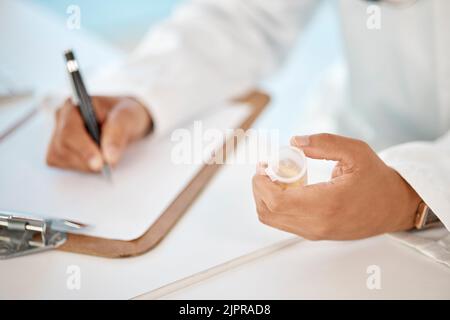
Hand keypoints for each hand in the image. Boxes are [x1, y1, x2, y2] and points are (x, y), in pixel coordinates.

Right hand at [46, 96, 151, 171]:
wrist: (126, 122)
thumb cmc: (125, 115)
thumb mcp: (127, 118)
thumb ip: (118, 134)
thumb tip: (109, 157)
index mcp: (73, 106)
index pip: (69, 130)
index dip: (83, 149)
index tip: (100, 163)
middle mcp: (61, 119)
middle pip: (63, 147)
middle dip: (87, 159)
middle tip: (109, 164)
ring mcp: (57, 135)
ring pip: (62, 158)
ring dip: (86, 164)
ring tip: (105, 158)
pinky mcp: (60, 151)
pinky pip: (64, 165)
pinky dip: (83, 167)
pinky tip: (96, 159)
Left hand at [252, 133, 421, 239]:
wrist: (394, 207)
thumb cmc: (377, 180)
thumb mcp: (356, 152)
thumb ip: (324, 143)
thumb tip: (295, 141)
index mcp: (327, 204)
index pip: (276, 201)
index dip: (261, 183)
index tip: (263, 166)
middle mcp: (318, 224)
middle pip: (267, 212)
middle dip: (259, 188)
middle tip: (266, 169)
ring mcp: (316, 232)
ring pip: (272, 220)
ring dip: (265, 197)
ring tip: (277, 177)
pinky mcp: (315, 234)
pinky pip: (284, 223)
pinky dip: (276, 205)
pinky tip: (288, 188)